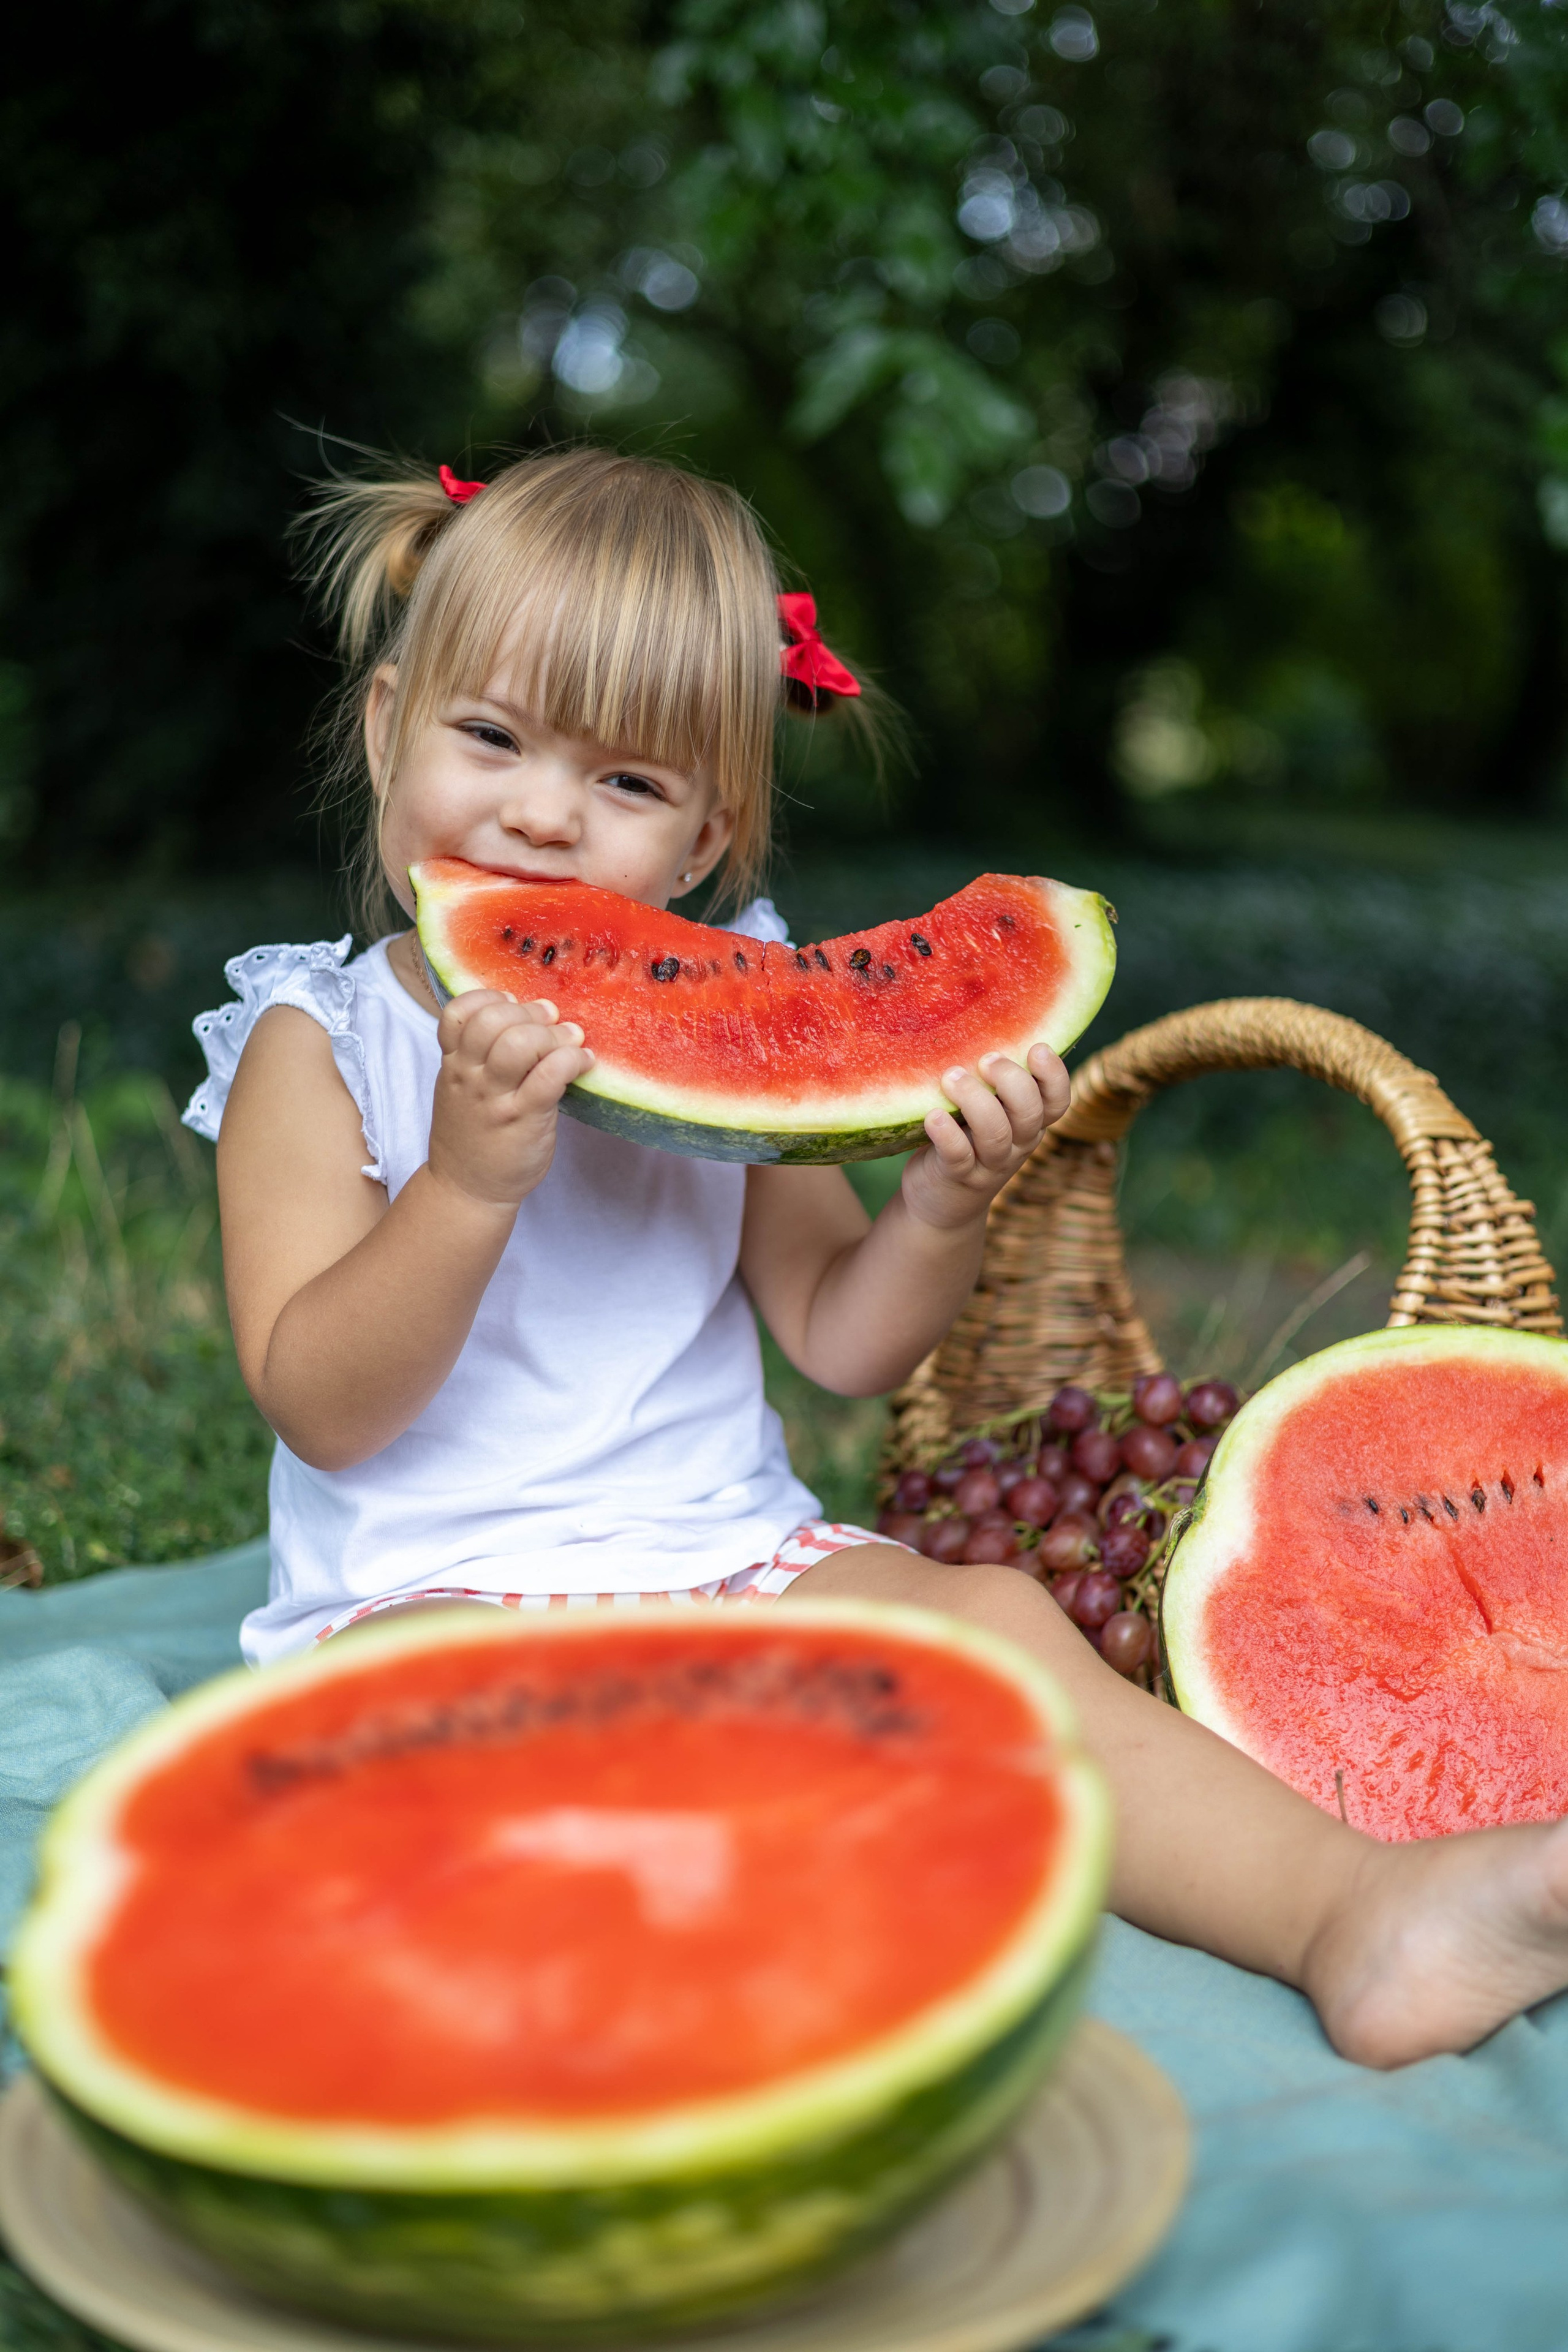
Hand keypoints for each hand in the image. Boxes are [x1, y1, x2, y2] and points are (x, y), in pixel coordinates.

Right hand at [427, 991, 593, 1212]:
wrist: (468, 1189)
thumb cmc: (473, 1136)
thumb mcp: (461, 1090)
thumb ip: (481, 1056)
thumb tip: (527, 1018)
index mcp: (453, 1065)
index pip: (458, 1012)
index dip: (490, 999)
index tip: (513, 1005)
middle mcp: (469, 1077)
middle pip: (493, 1019)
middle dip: (530, 1012)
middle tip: (552, 1022)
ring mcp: (495, 1098)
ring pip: (520, 1043)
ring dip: (553, 1035)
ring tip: (571, 1041)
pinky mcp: (523, 1119)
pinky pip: (550, 1075)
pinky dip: (572, 1060)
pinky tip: (583, 1062)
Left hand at [901, 1045, 1069, 1231]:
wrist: (940, 1202)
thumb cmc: (963, 1139)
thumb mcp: (984, 1111)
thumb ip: (989, 1083)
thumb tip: (977, 1023)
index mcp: (1028, 1123)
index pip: (1057, 1101)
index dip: (1054, 1076)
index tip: (1037, 1048)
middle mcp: (1017, 1145)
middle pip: (1030, 1114)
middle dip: (1012, 1082)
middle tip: (986, 1059)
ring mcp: (989, 1165)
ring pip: (996, 1135)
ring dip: (976, 1102)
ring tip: (951, 1077)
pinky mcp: (958, 1178)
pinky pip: (959, 1157)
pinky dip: (947, 1135)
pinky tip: (932, 1116)